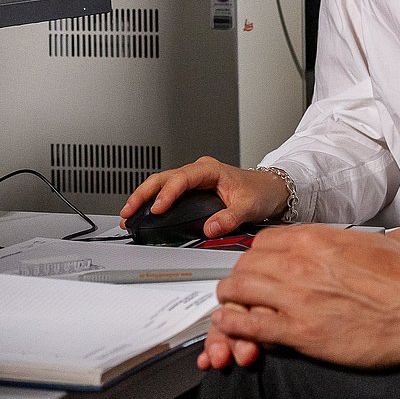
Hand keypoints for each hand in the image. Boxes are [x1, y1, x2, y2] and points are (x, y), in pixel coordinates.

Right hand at [119, 156, 287, 238]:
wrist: (271, 189)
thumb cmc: (261, 191)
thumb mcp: (248, 206)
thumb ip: (229, 218)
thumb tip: (210, 228)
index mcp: (210, 170)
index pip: (181, 179)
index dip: (167, 193)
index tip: (156, 208)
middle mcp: (199, 171)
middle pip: (163, 177)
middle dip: (143, 193)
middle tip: (129, 210)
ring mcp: (194, 179)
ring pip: (161, 182)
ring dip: (144, 196)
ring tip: (129, 212)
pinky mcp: (192, 189)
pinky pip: (167, 190)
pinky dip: (152, 199)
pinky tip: (143, 211)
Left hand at [200, 225, 399, 369]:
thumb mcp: (366, 243)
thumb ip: (334, 245)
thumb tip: (323, 249)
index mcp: (314, 238)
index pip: (262, 242)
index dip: (255, 258)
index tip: (256, 269)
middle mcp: (299, 262)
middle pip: (245, 265)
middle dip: (238, 279)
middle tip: (240, 292)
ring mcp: (297, 297)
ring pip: (238, 291)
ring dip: (231, 301)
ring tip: (231, 310)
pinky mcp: (302, 332)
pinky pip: (250, 325)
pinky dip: (234, 326)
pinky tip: (231, 328)